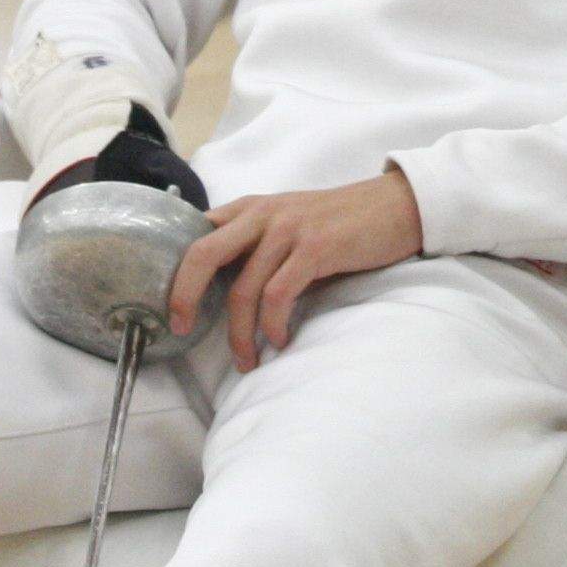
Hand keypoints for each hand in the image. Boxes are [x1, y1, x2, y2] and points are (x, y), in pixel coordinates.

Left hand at [169, 169, 424, 369]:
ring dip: (240, 333)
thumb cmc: (341, 223)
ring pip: (243, 288)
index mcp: (250, 208)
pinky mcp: (315, 248)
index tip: (171, 306)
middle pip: (202, 254)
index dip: (176, 271)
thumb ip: (256, 244)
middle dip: (184, 296)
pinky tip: (279, 340)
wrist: (395, 206)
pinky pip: (278, 294)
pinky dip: (272, 324)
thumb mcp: (288, 223)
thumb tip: (222, 288)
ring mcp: (288, 230)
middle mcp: (262, 215)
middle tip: (180, 328)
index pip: (196, 234)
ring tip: (248, 360)